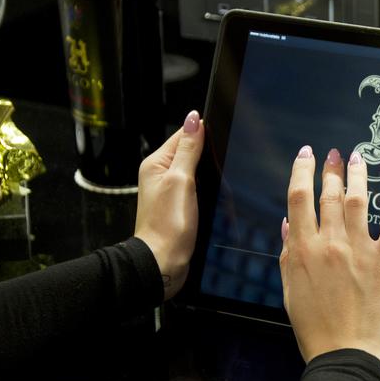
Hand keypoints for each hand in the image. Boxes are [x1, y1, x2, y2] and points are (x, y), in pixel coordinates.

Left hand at [134, 110, 203, 300]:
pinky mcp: (179, 207)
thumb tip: (194, 119)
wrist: (163, 262)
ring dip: (211, 180)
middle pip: (191, 153)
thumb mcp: (181, 180)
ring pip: (198, 173)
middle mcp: (161, 175)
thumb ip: (189, 149)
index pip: (184, 135)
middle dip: (210, 161)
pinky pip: (198, 191)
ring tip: (214, 194)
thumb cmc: (167, 226)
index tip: (222, 138)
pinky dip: (209, 195)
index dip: (203, 134)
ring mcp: (170, 191)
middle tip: (220, 173)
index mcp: (156, 163)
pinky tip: (213, 203)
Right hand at [280, 146, 379, 368]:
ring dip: (359, 174)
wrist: (345, 354)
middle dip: (332, 168)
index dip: (302, 171)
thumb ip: (288, 254)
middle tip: (336, 153)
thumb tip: (288, 223)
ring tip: (361, 157)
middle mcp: (328, 244)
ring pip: (357, 200)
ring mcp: (358, 250)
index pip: (298, 198)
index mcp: (301, 250)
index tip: (306, 155)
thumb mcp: (291, 290)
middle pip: (329, 194)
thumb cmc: (315, 328)